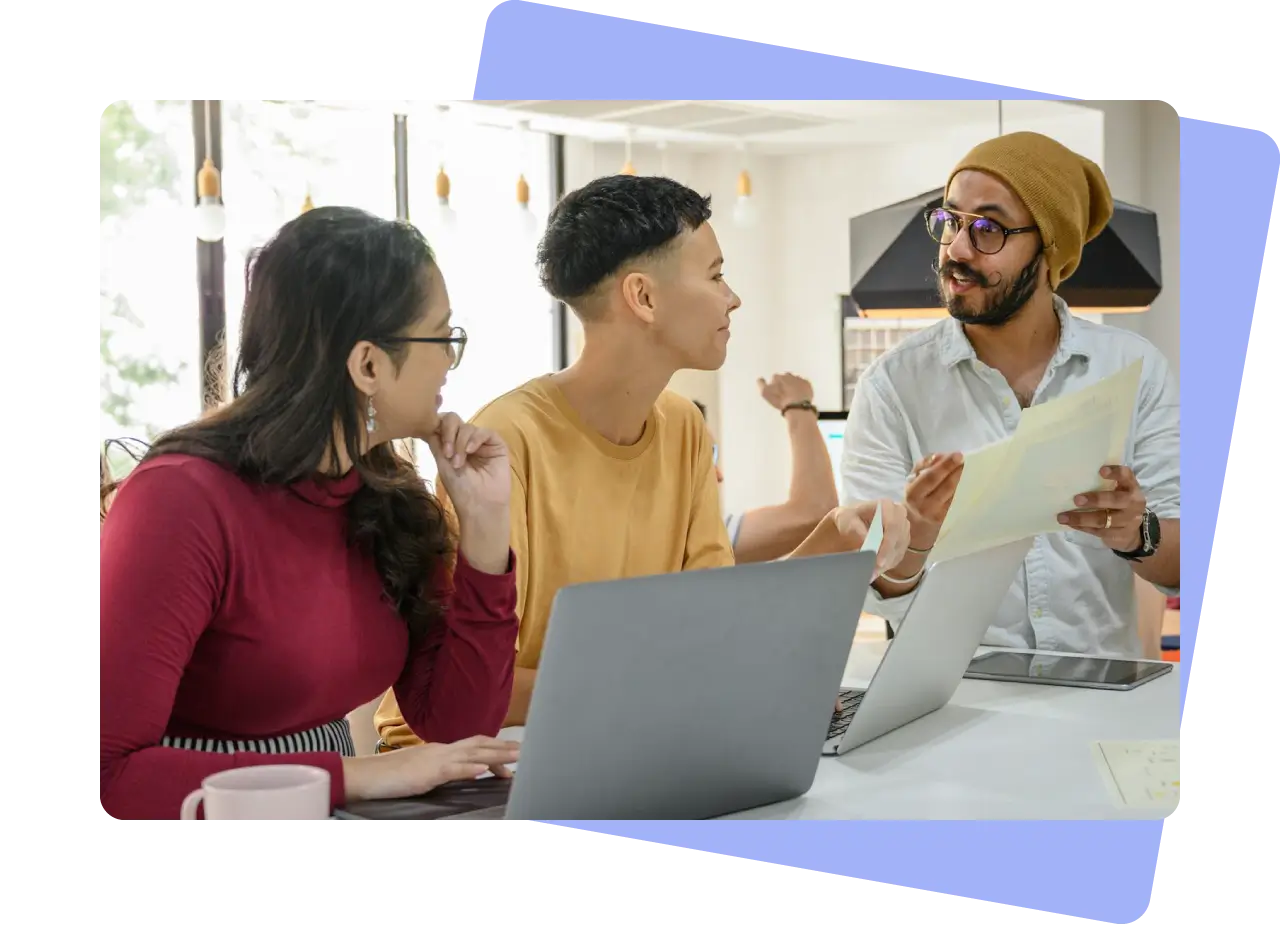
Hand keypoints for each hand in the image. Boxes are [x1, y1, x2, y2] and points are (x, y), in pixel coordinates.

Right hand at [343, 735, 519, 802]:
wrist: (364, 775)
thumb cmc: (389, 777)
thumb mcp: (421, 771)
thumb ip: (443, 770)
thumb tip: (465, 774)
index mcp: (439, 750)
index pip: (473, 746)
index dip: (494, 749)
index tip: (512, 756)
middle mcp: (441, 750)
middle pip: (479, 745)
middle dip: (504, 749)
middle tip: (526, 752)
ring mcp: (434, 759)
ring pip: (472, 754)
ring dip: (496, 756)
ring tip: (516, 758)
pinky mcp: (426, 772)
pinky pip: (452, 769)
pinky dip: (469, 769)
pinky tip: (483, 771)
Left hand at [425, 412, 510, 518]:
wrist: (480, 505)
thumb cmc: (460, 489)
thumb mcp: (442, 464)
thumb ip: (437, 442)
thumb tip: (429, 423)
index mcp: (452, 444)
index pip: (443, 424)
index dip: (436, 425)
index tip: (431, 436)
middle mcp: (466, 440)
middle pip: (454, 420)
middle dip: (448, 433)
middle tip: (447, 453)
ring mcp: (481, 441)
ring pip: (468, 427)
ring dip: (460, 443)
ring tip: (459, 463)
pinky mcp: (496, 444)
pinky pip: (485, 432)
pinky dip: (475, 439)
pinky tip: (470, 451)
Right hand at [757, 372, 813, 411]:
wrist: (797, 406)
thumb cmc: (780, 401)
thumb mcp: (765, 393)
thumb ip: (761, 384)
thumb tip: (760, 379)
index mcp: (778, 377)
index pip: (774, 377)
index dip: (775, 385)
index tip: (776, 391)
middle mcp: (789, 375)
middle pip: (785, 377)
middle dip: (784, 383)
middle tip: (785, 394)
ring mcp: (799, 379)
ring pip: (795, 379)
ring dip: (793, 385)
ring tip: (793, 395)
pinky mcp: (807, 383)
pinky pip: (804, 383)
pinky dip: (802, 387)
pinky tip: (800, 395)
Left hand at [832, 499, 910, 575]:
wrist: (850, 523)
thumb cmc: (848, 518)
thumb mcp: (845, 519)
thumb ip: (855, 529)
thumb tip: (866, 543)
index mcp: (887, 506)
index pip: (893, 526)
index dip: (887, 545)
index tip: (878, 561)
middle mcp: (900, 516)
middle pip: (898, 541)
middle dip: (885, 559)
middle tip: (872, 573)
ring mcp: (903, 530)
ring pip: (899, 551)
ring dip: (885, 565)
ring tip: (870, 574)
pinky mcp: (902, 543)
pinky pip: (898, 557)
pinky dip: (886, 565)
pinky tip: (875, 571)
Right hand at [904, 452, 964, 546]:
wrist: (915, 523)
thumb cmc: (915, 496)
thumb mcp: (913, 480)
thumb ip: (923, 466)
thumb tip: (940, 457)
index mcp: (913, 494)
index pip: (930, 478)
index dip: (945, 466)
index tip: (958, 455)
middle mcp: (926, 506)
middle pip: (946, 486)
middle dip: (957, 471)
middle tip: (964, 459)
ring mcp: (939, 514)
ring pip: (954, 494)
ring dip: (963, 479)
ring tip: (968, 467)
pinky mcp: (948, 519)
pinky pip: (958, 501)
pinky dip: (964, 489)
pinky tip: (968, 480)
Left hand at [1056, 465, 1146, 551]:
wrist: (1133, 532)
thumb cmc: (1119, 505)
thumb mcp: (1117, 492)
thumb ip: (1104, 484)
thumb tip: (1073, 477)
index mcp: (1131, 488)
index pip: (1127, 476)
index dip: (1116, 473)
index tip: (1101, 471)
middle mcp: (1133, 503)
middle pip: (1116, 500)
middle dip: (1096, 499)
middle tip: (1076, 499)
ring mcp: (1128, 521)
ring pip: (1103, 520)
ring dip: (1081, 518)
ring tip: (1062, 517)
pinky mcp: (1120, 536)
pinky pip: (1098, 531)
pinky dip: (1082, 527)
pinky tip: (1070, 524)